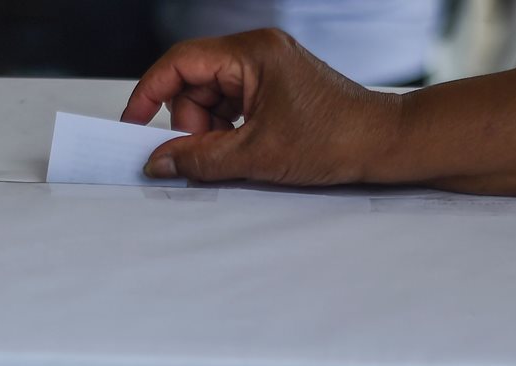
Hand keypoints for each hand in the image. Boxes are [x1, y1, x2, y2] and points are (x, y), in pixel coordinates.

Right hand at [121, 28, 402, 185]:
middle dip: (189, 123)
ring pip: (212, 98)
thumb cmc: (335, 139)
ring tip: (235, 156)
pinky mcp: (275, 88)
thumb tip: (157, 163)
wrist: (384, 144)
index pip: (180, 63)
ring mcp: (267, 69)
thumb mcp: (256, 155)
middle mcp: (257, 53)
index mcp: (252, 53)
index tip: (132, 124)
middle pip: (193, 83)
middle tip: (205, 156)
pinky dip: (228, 131)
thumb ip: (199, 160)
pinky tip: (243, 151)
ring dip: (210, 131)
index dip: (149, 93)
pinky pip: (233, 106)